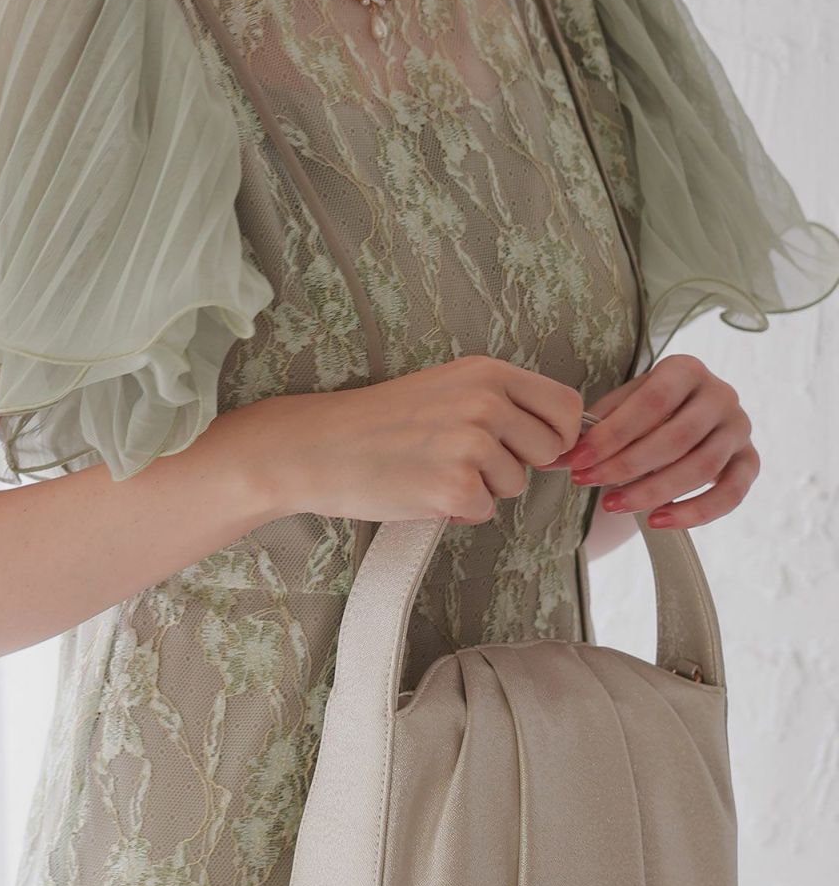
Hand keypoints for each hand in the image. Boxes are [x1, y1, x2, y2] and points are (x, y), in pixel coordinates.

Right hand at [259, 354, 586, 525]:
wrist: (319, 447)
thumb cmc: (380, 423)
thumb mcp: (447, 388)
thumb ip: (500, 404)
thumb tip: (559, 443)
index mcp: (488, 373)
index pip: (565, 406)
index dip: (558, 435)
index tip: (534, 449)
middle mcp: (487, 403)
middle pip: (549, 451)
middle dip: (517, 464)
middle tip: (467, 461)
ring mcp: (473, 446)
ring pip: (515, 485)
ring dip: (482, 489)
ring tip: (434, 471)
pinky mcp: (456, 488)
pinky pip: (485, 512)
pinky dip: (457, 512)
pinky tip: (422, 492)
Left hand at [538, 353, 759, 527]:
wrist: (682, 417)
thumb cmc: (642, 413)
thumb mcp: (618, 409)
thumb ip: (591, 430)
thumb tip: (549, 459)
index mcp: (686, 369)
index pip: (650, 403)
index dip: (611, 436)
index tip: (576, 461)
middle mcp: (721, 394)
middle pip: (676, 437)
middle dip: (626, 466)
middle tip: (587, 484)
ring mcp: (739, 428)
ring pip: (701, 467)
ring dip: (654, 491)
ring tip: (613, 506)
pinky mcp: (749, 461)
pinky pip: (731, 493)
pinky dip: (696, 512)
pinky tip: (658, 521)